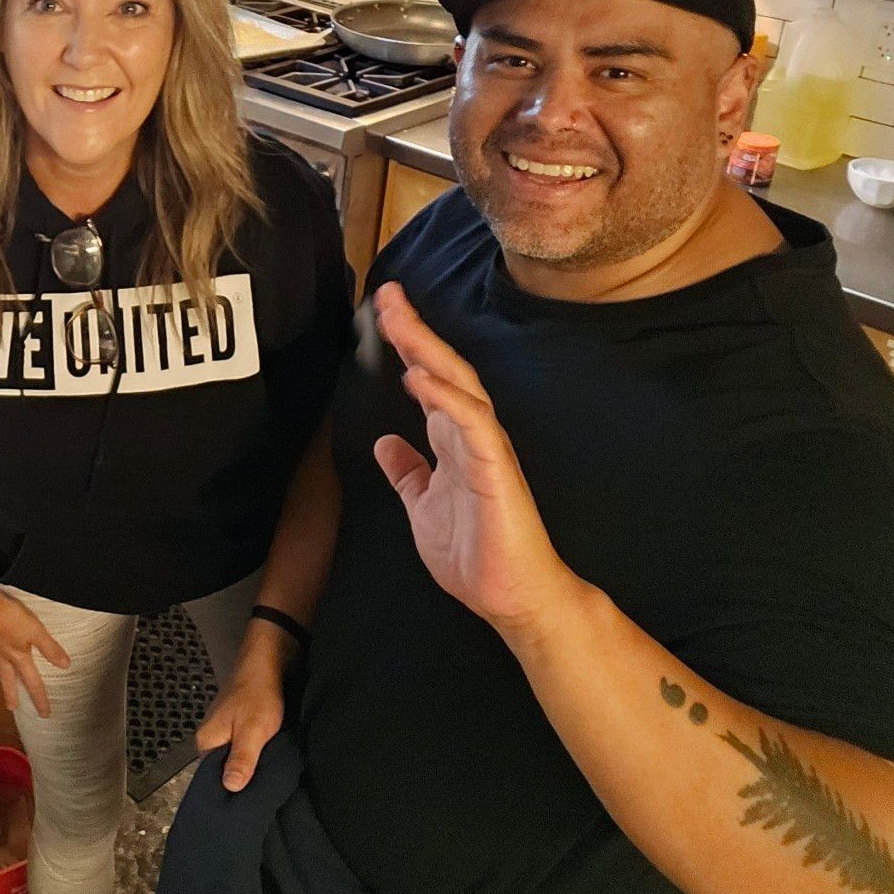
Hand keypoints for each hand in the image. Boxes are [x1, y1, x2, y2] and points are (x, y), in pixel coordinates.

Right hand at [0, 585, 70, 718]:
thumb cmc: (11, 619)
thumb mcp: (36, 632)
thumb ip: (50, 648)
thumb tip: (66, 666)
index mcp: (19, 658)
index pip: (33, 682)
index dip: (39, 698)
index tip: (44, 715)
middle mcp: (4, 656)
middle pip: (9, 680)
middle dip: (12, 694)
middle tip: (12, 709)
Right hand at [196, 626, 290, 790]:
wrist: (267, 662)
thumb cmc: (258, 697)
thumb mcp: (252, 732)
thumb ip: (240, 760)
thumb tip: (230, 789)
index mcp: (206, 741)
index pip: (211, 779)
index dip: (229, 793)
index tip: (248, 807)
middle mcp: (210, 737)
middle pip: (223, 769)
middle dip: (242, 781)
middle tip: (263, 796)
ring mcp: (223, 729)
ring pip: (235, 758)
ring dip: (250, 767)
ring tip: (267, 783)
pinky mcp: (237, 724)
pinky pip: (243, 747)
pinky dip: (255, 755)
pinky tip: (267, 762)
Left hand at [371, 282, 582, 638]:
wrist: (512, 597)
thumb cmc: (474, 552)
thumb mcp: (422, 506)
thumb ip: (408, 472)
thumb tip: (387, 442)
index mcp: (452, 440)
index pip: (428, 379)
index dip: (406, 345)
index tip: (380, 312)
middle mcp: (470, 435)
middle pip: (443, 369)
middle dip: (414, 331)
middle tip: (387, 295)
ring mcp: (486, 449)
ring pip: (459, 386)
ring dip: (428, 352)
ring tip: (399, 322)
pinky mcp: (497, 471)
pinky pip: (474, 426)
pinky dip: (448, 399)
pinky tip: (422, 379)